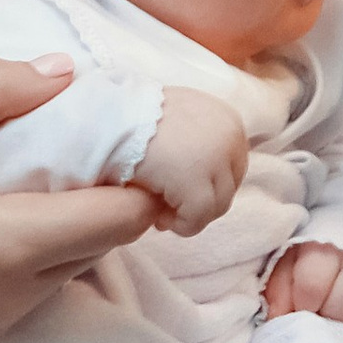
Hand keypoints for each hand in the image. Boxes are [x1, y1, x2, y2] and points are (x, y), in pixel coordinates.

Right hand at [0, 57, 162, 342]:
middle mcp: (22, 290)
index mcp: (13, 243)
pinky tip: (16, 204)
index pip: (125, 216)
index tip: (133, 137)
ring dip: (81, 217)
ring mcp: (6, 316)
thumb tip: (64, 72)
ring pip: (80, 261)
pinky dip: (48, 243)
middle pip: (111, 238)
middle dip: (116, 192)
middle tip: (97, 143)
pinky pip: (44, 281)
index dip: (144, 176)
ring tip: (55, 168)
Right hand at [136, 87, 249, 235]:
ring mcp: (215, 160)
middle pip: (227, 188)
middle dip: (201, 203)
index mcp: (228, 121)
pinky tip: (158, 221)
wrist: (109, 117)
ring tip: (161, 216)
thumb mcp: (182, 116)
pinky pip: (197, 219)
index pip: (233, 167)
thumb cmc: (137, 118)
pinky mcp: (194, 182)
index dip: (208, 185)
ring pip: (216, 207)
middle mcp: (229, 138)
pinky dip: (181, 226)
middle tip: (169, 209)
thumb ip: (200, 139)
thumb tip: (207, 175)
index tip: (181, 193)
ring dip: (190, 216)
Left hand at [265, 241, 342, 341]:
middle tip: (320, 316)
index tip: (301, 305)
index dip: (302, 304)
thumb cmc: (318, 252)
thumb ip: (278, 290)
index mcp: (327, 250)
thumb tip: (278, 321)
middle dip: (324, 319)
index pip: (312, 287)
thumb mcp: (290, 261)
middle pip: (339, 309)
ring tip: (339, 325)